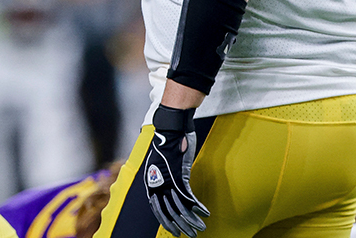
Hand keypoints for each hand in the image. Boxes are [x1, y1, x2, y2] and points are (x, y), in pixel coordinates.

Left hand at [144, 104, 208, 236]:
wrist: (172, 128)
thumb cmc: (169, 144)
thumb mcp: (164, 164)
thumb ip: (165, 178)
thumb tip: (170, 190)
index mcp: (151, 182)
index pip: (157, 209)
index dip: (166, 222)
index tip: (176, 231)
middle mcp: (157, 183)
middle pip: (168, 212)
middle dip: (180, 226)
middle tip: (191, 234)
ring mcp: (167, 180)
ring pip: (179, 208)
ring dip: (191, 220)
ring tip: (200, 227)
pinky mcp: (179, 175)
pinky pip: (188, 197)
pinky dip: (197, 207)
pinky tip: (204, 212)